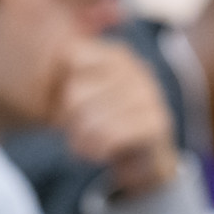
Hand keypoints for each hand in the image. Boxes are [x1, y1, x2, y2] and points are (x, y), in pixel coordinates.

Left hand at [55, 38, 178, 196]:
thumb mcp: (78, 96)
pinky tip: (101, 153)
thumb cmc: (103, 123)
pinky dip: (98, 149)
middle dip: (69, 119)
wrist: (143, 158)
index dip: (59, 86)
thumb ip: (63, 74)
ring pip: (92, 118)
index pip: (71, 57)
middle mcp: (136, 71)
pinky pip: (112, 136)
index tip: (67, 103)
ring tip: (87, 145)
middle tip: (77, 131)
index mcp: (116, 57)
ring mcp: (149, 96)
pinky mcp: (156, 123)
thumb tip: (56, 55)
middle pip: (76, 93)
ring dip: (81, 139)